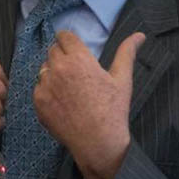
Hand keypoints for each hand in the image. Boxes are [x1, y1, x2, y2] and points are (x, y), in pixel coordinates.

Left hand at [33, 30, 145, 178]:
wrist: (98, 143)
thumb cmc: (112, 110)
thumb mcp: (122, 79)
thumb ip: (127, 53)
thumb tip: (139, 35)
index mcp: (78, 59)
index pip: (63, 36)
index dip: (69, 41)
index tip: (75, 50)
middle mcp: (58, 68)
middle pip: (53, 50)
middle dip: (63, 56)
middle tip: (76, 72)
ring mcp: (46, 85)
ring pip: (44, 68)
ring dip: (53, 72)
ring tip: (70, 88)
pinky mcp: (38, 101)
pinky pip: (39, 87)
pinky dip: (48, 91)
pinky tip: (63, 102)